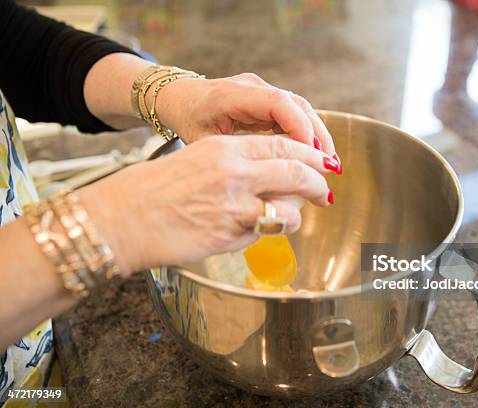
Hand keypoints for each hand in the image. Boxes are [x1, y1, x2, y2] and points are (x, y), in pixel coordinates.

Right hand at [78, 135, 335, 275]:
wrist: (120, 219)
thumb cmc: (152, 191)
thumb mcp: (194, 159)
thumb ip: (234, 163)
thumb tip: (268, 173)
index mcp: (224, 147)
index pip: (282, 145)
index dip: (311, 155)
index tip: (324, 162)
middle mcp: (233, 171)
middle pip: (297, 172)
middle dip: (319, 183)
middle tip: (326, 191)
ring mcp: (233, 204)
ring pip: (289, 208)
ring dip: (295, 214)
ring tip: (292, 217)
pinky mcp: (229, 234)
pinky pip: (266, 233)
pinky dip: (270, 231)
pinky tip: (260, 230)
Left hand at [150, 73, 338, 157]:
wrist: (178, 96)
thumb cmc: (187, 119)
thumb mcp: (202, 142)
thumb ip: (232, 157)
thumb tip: (264, 183)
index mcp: (233, 95)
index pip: (278, 104)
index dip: (301, 128)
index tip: (314, 156)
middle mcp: (252, 87)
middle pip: (297, 105)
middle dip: (318, 135)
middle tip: (331, 165)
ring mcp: (262, 90)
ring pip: (300, 108)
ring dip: (317, 135)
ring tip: (329, 164)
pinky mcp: (267, 98)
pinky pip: (293, 113)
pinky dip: (307, 133)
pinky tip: (315, 156)